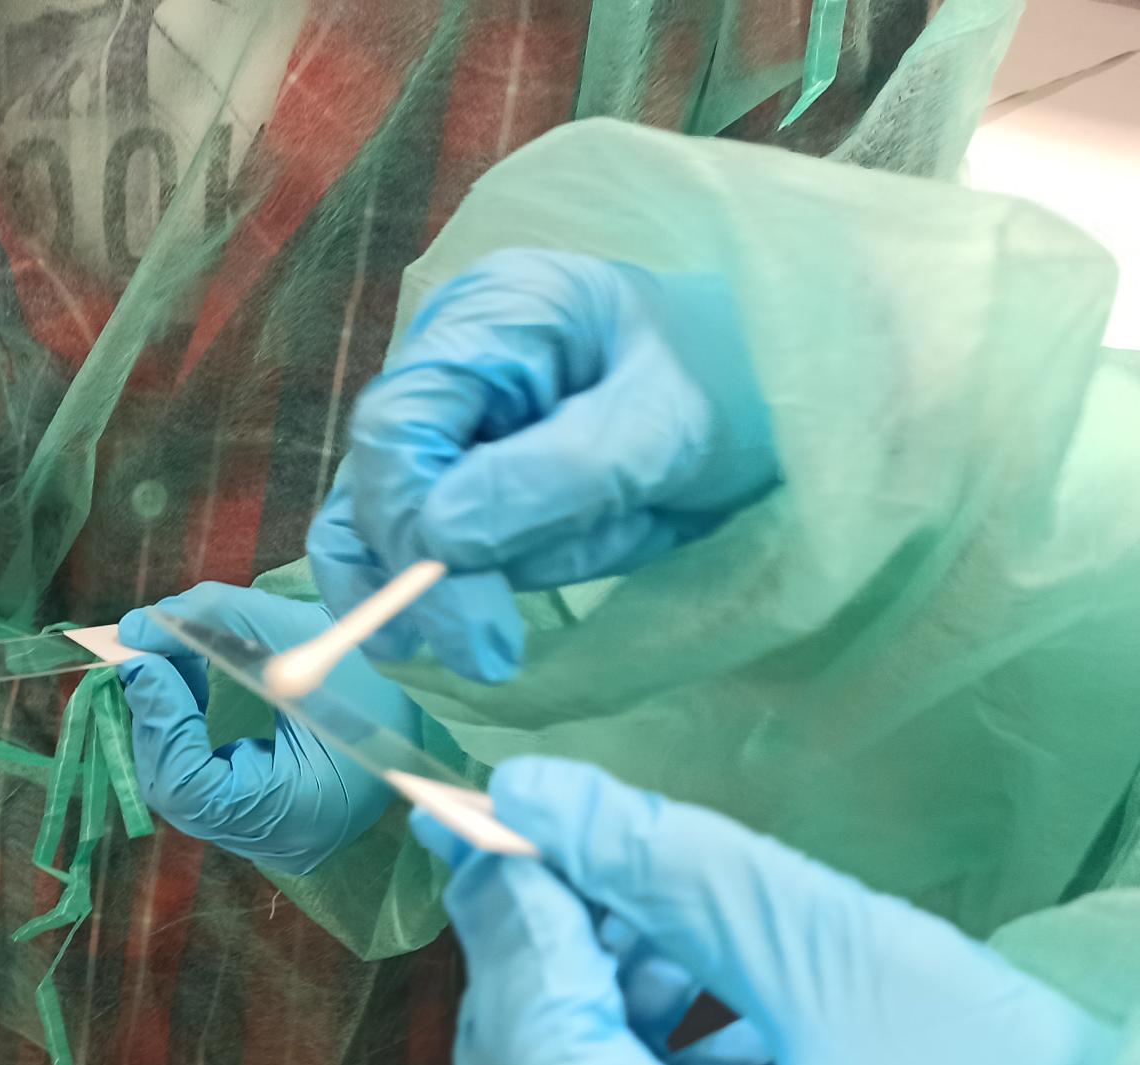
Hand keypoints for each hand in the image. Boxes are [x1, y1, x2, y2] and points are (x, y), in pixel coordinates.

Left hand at [116, 584, 419, 875]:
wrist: (423, 708)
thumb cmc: (373, 673)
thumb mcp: (297, 635)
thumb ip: (215, 622)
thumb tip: (139, 627)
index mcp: (298, 811)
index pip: (192, 786)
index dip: (162, 722)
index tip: (147, 660)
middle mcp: (279, 841)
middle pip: (178, 792)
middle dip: (156, 718)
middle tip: (149, 653)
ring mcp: (272, 839)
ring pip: (184, 791)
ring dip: (168, 725)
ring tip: (174, 664)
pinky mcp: (268, 823)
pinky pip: (205, 788)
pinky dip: (187, 739)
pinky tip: (193, 691)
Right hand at [322, 249, 778, 681]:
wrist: (780, 405)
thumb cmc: (736, 393)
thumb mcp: (662, 433)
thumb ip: (551, 479)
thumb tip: (436, 540)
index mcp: (499, 315)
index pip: (401, 422)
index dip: (406, 519)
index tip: (457, 609)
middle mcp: (453, 359)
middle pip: (382, 474)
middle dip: (424, 567)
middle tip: (482, 652)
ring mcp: (452, 420)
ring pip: (381, 516)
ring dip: (430, 583)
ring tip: (482, 646)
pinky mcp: (460, 474)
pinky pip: (410, 538)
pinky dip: (419, 589)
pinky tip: (427, 640)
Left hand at [420, 758, 1113, 1064]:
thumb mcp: (860, 966)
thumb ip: (683, 879)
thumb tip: (535, 795)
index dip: (520, 932)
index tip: (508, 815)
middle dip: (539, 957)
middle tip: (553, 837)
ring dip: (584, 993)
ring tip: (646, 899)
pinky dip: (624, 1047)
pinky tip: (676, 967)